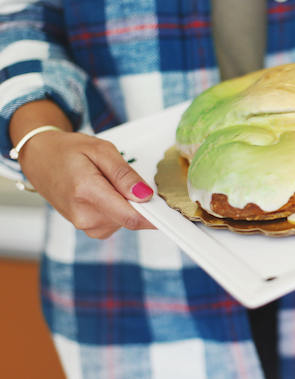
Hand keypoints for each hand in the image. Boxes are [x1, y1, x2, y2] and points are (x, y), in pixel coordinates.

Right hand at [11, 100, 154, 238]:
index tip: (170, 210)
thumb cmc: (69, 151)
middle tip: (130, 181)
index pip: (131, 217)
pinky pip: (115, 222)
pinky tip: (106, 194)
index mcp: (87, 193)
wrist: (39, 159)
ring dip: (127, 205)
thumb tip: (145, 196)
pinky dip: (118, 210)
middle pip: (131, 219)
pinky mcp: (87, 228)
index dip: (154, 216)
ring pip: (125, 221)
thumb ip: (124, 174)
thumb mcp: (101, 150)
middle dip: (139, 203)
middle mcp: (84, 216)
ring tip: (109, 183)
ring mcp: (84, 225)